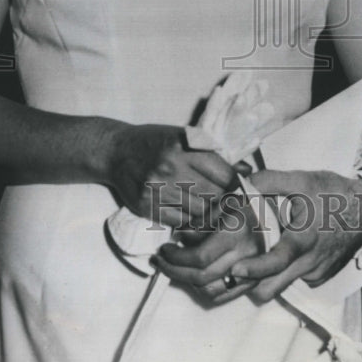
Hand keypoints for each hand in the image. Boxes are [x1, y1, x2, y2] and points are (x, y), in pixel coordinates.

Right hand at [105, 123, 236, 230]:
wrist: (116, 152)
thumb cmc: (155, 142)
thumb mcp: (184, 137)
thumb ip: (212, 153)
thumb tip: (246, 171)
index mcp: (184, 146)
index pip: (222, 172)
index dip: (237, 185)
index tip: (243, 190)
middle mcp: (171, 166)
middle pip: (213, 195)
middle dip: (225, 202)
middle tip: (231, 205)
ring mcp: (156, 188)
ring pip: (198, 212)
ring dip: (208, 215)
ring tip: (213, 213)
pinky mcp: (145, 206)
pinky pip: (178, 222)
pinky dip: (190, 223)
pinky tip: (192, 217)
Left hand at [153, 197, 262, 304]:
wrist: (295, 219)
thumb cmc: (260, 202)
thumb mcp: (234, 196)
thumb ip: (208, 213)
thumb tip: (183, 232)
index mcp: (240, 233)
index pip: (201, 257)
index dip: (178, 257)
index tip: (164, 249)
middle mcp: (247, 257)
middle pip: (202, 277)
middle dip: (175, 270)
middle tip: (161, 259)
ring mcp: (253, 275)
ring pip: (210, 291)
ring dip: (186, 282)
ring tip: (173, 267)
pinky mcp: (255, 284)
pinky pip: (223, 296)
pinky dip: (202, 288)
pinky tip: (192, 274)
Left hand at [231, 169, 361, 300]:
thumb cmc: (334, 194)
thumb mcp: (302, 180)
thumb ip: (270, 181)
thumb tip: (240, 183)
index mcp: (304, 238)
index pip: (277, 261)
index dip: (256, 267)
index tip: (236, 268)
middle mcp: (309, 262)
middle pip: (272, 288)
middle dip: (250, 282)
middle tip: (233, 265)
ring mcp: (315, 273)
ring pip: (281, 287)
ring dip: (264, 278)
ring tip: (254, 256)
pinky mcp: (320, 277)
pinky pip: (295, 281)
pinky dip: (283, 272)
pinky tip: (281, 252)